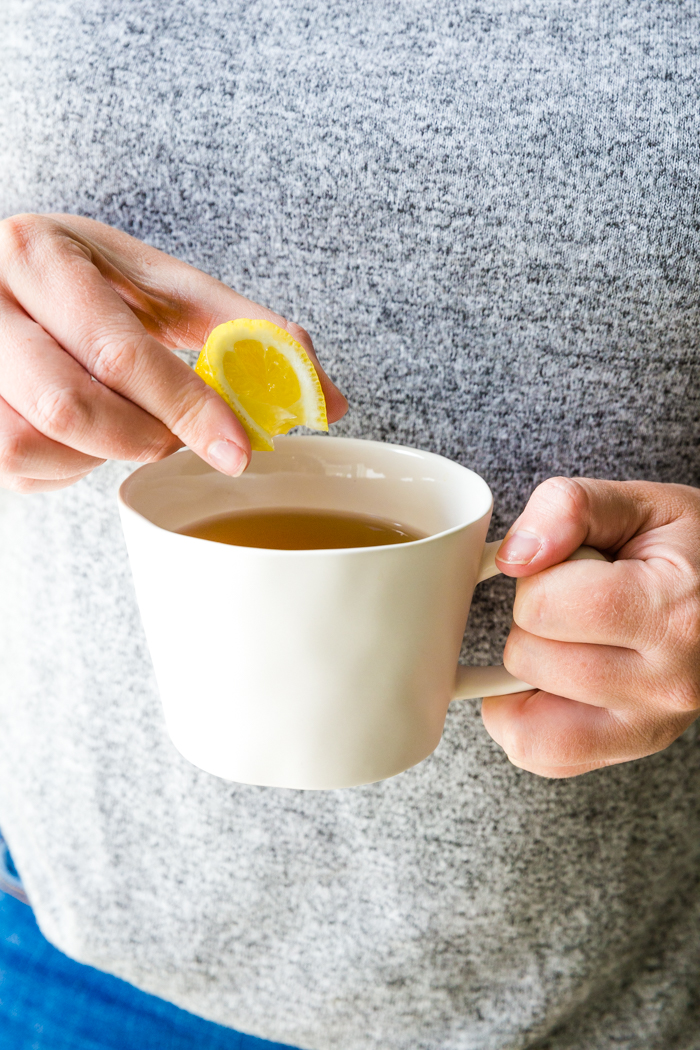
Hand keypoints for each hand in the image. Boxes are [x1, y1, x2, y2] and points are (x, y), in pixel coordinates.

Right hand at [0, 213, 347, 491]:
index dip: (188, 409)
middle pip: (71, 408)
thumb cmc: (83, 280)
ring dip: (94, 455)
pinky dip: (61, 466)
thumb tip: (324, 397)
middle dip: (142, 437)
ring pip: (32, 447)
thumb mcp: (156, 282)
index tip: (237, 449)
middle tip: (172, 436)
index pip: (122, 351)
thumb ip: (241, 330)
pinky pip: (13, 468)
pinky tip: (75, 432)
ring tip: (115, 419)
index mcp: (42, 256)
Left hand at [481, 477, 699, 776]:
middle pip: (528, 658)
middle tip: (582, 601)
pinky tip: (555, 680)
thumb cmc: (688, 550)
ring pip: (525, 713)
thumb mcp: (641, 504)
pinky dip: (525, 718)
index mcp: (673, 612)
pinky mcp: (632, 749)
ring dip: (533, 668)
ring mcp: (652, 727)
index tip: (571, 566)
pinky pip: (539, 754)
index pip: (543, 607)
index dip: (536, 576)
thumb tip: (514, 558)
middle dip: (534, 620)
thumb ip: (570, 508)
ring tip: (580, 636)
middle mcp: (669, 683)